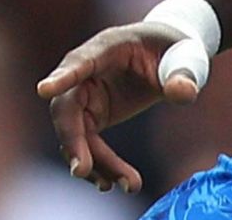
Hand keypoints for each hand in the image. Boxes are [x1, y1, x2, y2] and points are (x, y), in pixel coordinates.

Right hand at [37, 23, 205, 192]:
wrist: (172, 57)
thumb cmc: (174, 50)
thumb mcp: (186, 56)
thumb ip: (184, 72)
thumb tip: (182, 93)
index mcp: (109, 46)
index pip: (82, 60)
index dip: (64, 75)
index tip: (44, 89)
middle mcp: (88, 71)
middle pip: (68, 106)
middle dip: (73, 140)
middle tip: (83, 170)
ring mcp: (87, 94)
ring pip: (75, 132)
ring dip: (92, 161)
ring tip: (120, 184)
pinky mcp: (92, 114)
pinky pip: (86, 143)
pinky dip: (98, 164)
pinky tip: (113, 182)